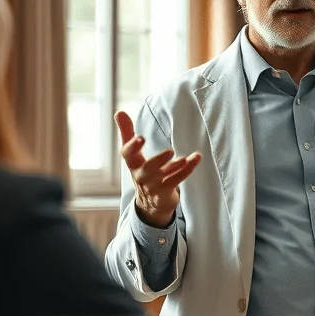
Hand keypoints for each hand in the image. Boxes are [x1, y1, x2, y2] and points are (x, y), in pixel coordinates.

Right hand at [115, 111, 200, 227]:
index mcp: (132, 163)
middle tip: (170, 151)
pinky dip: (187, 170)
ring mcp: (154, 186)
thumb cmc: (141, 170)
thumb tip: (118, 112)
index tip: (140, 138)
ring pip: (163, 177)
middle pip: (147, 169)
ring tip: (184, 159)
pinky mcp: (166, 192)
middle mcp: (141, 176)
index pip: (128, 155)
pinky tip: (196, 158)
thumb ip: (126, 132)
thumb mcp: (132, 153)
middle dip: (157, 161)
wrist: (150, 203)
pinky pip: (176, 181)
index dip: (133, 147)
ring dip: (174, 168)